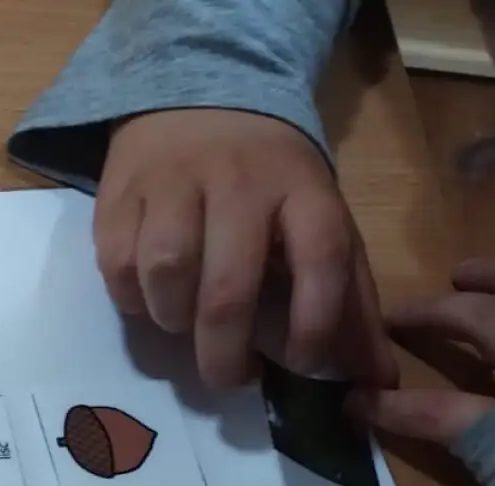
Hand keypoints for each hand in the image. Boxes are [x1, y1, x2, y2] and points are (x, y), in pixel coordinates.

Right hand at [98, 109, 395, 389]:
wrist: (198, 95)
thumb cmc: (268, 178)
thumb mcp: (320, 219)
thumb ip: (349, 300)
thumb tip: (378, 380)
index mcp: (302, 187)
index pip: (321, 260)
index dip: (315, 326)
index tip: (302, 366)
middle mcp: (238, 180)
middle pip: (227, 289)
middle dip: (225, 356)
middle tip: (229, 377)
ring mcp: (172, 182)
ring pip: (165, 276)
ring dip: (173, 320)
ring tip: (183, 323)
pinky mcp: (119, 193)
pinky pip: (117, 266)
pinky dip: (132, 298)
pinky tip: (150, 296)